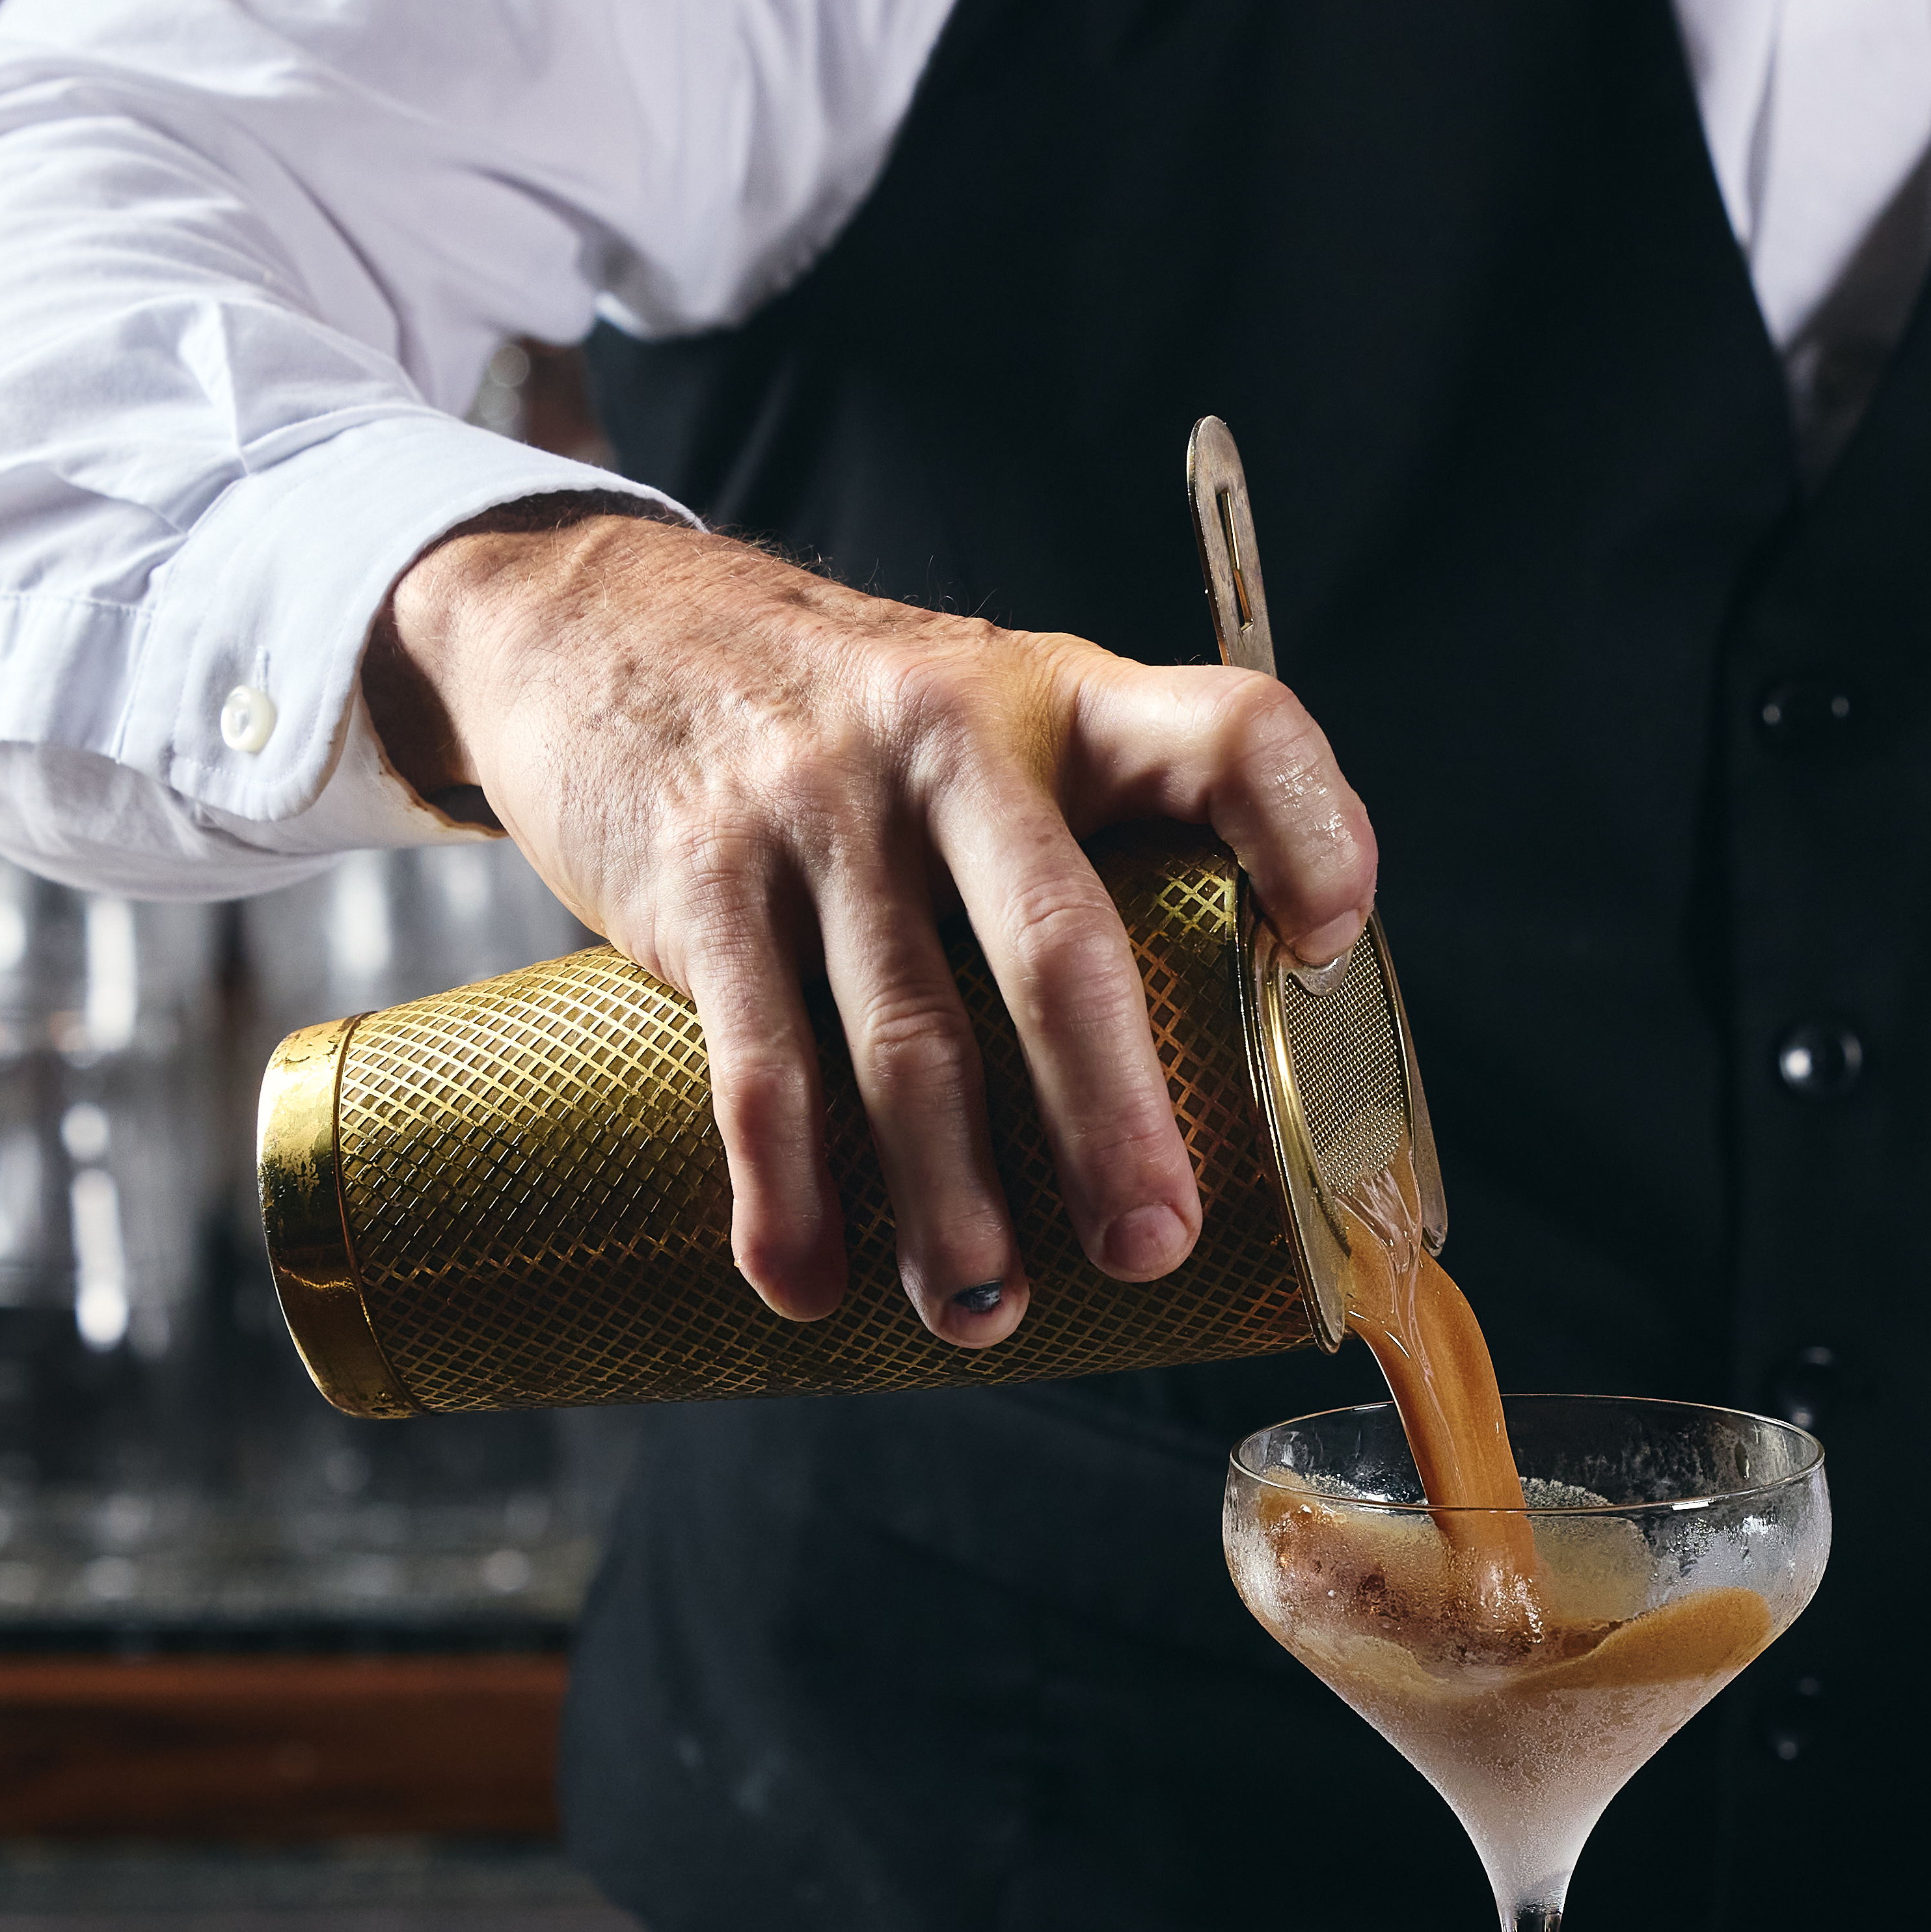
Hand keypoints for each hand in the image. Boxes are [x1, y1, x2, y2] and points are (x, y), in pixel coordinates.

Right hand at [362, 504, 1376, 1344]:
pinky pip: (754, 1062)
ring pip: (905, 1035)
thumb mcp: (996, 711)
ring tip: (982, 1313)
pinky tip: (810, 1283)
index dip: (1304, 830)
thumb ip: (1094, 837)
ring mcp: (820, 814)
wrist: (603, 618)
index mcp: (1067, 702)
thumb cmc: (848, 716)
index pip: (1229, 733)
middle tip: (1148, 1246)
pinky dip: (784, 1192)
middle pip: (1057, 940)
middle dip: (1108, 1112)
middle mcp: (955, 743)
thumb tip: (1214, 1059)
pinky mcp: (701, 881)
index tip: (1327, 943)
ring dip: (946, 1197)